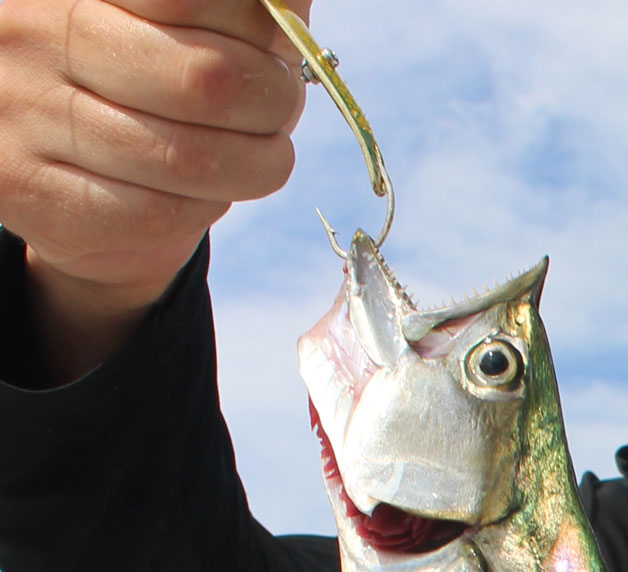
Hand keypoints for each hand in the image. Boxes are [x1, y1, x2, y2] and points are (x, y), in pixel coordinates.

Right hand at [0, 0, 311, 383]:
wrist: (63, 162)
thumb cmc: (146, 75)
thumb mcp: (183, 23)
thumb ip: (241, 9)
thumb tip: (290, 21)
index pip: (194, 0)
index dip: (263, 34)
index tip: (280, 54)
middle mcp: (35, 33)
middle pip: (208, 80)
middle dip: (274, 104)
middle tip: (280, 109)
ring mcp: (24, 115)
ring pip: (186, 159)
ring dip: (253, 166)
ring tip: (261, 156)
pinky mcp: (29, 192)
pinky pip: (153, 212)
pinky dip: (206, 208)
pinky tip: (209, 193)